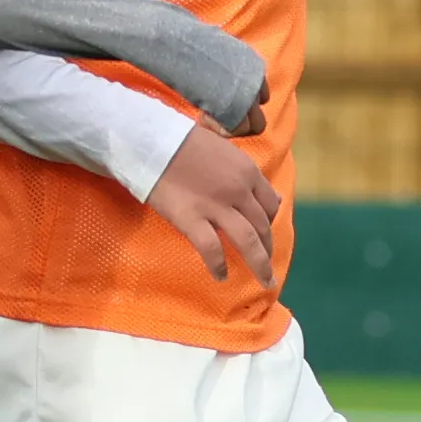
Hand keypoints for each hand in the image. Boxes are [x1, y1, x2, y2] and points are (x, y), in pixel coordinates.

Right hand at [143, 121, 277, 282]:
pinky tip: (221, 276)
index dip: (271, 221)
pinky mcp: (191, 218)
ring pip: (248, 241)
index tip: (266, 232)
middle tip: (267, 265)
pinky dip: (219, 265)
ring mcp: (216, 206)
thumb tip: (266, 192)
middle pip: (263, 226)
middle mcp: (238, 190)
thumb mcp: (224, 148)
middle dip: (268, 248)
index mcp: (247, 171)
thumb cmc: (183, 140)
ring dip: (259, 264)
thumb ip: (243, 170)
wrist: (149, 140)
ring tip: (264, 281)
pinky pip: (211, 248)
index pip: (271, 203)